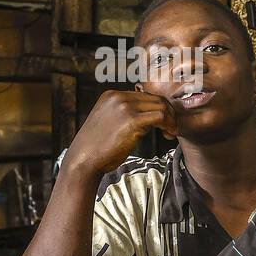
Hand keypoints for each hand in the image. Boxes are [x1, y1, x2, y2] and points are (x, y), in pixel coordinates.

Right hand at [60, 89, 177, 178]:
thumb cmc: (98, 147)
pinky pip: (161, 117)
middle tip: (170, 130)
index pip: (146, 96)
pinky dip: (169, 125)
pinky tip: (168, 135)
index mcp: (112, 95)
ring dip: (171, 120)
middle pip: (156, 99)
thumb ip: (125, 114)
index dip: (159, 109)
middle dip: (168, 114)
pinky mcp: (132, 120)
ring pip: (161, 106)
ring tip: (170, 134)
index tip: (163, 124)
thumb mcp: (109, 122)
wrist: (83, 159)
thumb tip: (149, 116)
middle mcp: (118, 97)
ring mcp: (125, 107)